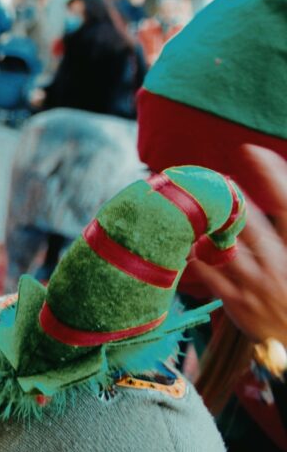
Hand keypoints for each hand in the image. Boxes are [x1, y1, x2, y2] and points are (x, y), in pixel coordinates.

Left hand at [193, 146, 286, 343]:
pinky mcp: (235, 300)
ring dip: (201, 225)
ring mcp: (255, 282)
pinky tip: (175, 242)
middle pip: (249, 222)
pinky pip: (206, 274)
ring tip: (182, 203)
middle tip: (206, 176)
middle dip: (227, 198)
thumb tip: (268, 192)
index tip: (253, 151)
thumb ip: (281, 230)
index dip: (274, 176)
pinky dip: (190, 256)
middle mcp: (279, 262)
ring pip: (223, 246)